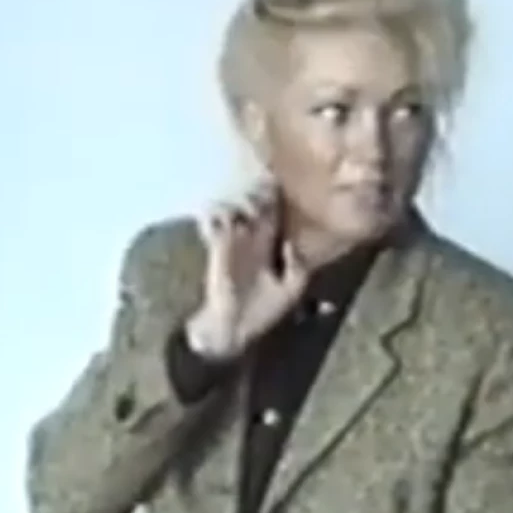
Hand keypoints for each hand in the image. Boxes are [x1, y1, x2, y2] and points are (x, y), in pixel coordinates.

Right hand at [184, 182, 308, 357]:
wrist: (233, 330)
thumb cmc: (263, 312)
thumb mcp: (290, 291)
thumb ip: (297, 267)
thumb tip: (290, 243)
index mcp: (267, 247)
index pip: (272, 216)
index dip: (276, 201)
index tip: (281, 187)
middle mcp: (249, 240)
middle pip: (253, 206)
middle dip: (259, 192)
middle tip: (265, 182)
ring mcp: (232, 243)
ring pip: (233, 209)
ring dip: (240, 201)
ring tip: (250, 199)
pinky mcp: (217, 250)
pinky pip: (214, 224)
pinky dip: (217, 214)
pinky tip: (227, 214)